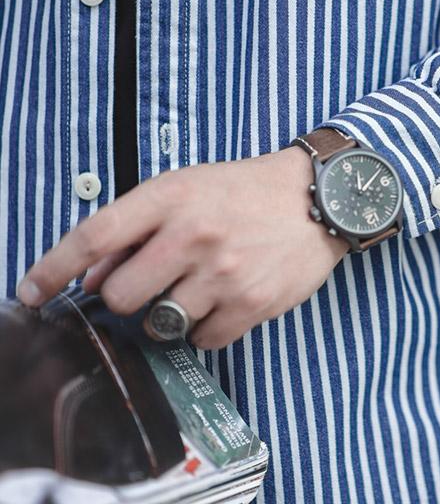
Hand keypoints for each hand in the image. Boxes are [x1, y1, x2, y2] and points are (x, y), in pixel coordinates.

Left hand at [16, 147, 348, 348]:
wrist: (320, 197)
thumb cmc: (248, 190)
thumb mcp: (190, 187)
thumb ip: (138, 228)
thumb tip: (91, 277)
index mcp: (172, 197)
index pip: (94, 236)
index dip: (53, 268)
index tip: (32, 292)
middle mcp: (193, 234)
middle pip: (118, 296)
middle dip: (126, 295)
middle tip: (156, 279)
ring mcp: (222, 273)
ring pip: (158, 323)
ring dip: (170, 311)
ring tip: (202, 284)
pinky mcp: (250, 304)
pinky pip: (201, 340)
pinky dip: (206, 326)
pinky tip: (226, 297)